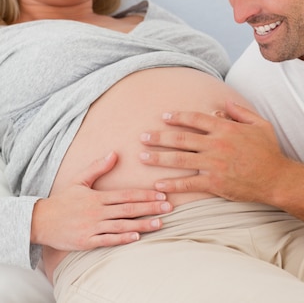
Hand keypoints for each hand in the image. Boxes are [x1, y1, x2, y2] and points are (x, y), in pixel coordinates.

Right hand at [32, 151, 172, 250]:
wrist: (41, 220)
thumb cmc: (63, 200)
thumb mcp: (80, 180)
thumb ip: (98, 167)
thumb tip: (115, 153)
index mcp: (98, 196)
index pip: (127, 195)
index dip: (145, 194)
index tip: (161, 194)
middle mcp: (97, 211)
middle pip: (129, 209)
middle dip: (150, 208)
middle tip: (169, 207)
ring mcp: (92, 227)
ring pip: (122, 225)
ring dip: (142, 224)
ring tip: (159, 223)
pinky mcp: (86, 242)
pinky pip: (107, 240)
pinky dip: (122, 239)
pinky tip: (136, 237)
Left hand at [140, 101, 286, 203]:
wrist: (277, 178)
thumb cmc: (269, 151)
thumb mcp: (259, 124)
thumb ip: (241, 112)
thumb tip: (224, 103)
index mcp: (225, 129)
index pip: (195, 119)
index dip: (178, 117)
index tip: (163, 116)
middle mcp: (216, 144)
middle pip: (181, 138)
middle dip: (159, 137)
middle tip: (143, 136)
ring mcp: (214, 165)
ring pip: (180, 160)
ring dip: (159, 158)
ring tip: (143, 157)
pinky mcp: (215, 184)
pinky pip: (189, 184)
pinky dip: (173, 184)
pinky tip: (159, 184)